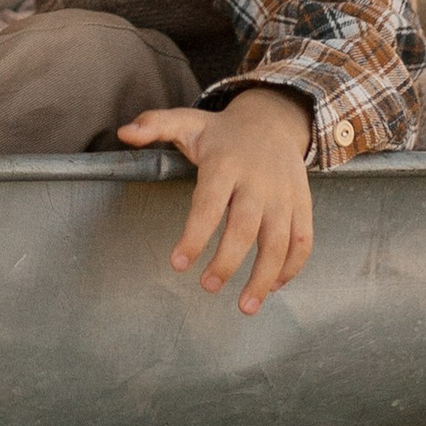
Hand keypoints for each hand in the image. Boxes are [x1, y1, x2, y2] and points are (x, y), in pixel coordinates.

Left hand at [119, 86, 314, 315]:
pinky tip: (272, 286)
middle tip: (207, 286)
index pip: (209, 205)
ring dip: (263, 276)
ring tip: (245, 306)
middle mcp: (258, 182)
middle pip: (244, 227)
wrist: (274, 119)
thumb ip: (154, 125)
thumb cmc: (222, 132)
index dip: (194, 236)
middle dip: (227, 262)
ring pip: (279, 241)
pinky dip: (291, 267)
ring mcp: (283, 195)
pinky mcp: (302, 205)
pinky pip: (302, 240)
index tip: (178, 264)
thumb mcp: (188, 121)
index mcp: (225, 164)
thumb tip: (123, 133)